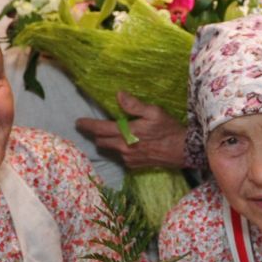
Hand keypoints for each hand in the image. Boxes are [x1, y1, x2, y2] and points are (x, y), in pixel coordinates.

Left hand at [74, 93, 188, 170]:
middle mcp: (124, 148)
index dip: (87, 125)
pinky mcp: (134, 165)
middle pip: (100, 141)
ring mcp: (128, 158)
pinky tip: (125, 144)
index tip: (78, 122)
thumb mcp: (154, 112)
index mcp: (126, 133)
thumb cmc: (169, 129)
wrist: (183, 151)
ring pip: (109, 150)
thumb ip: (134, 105)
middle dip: (93, 134)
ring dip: (105, 142)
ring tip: (107, 134)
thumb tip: (119, 95)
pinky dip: (118, 149)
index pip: (100, 129)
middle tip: (89, 126)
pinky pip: (119, 157)